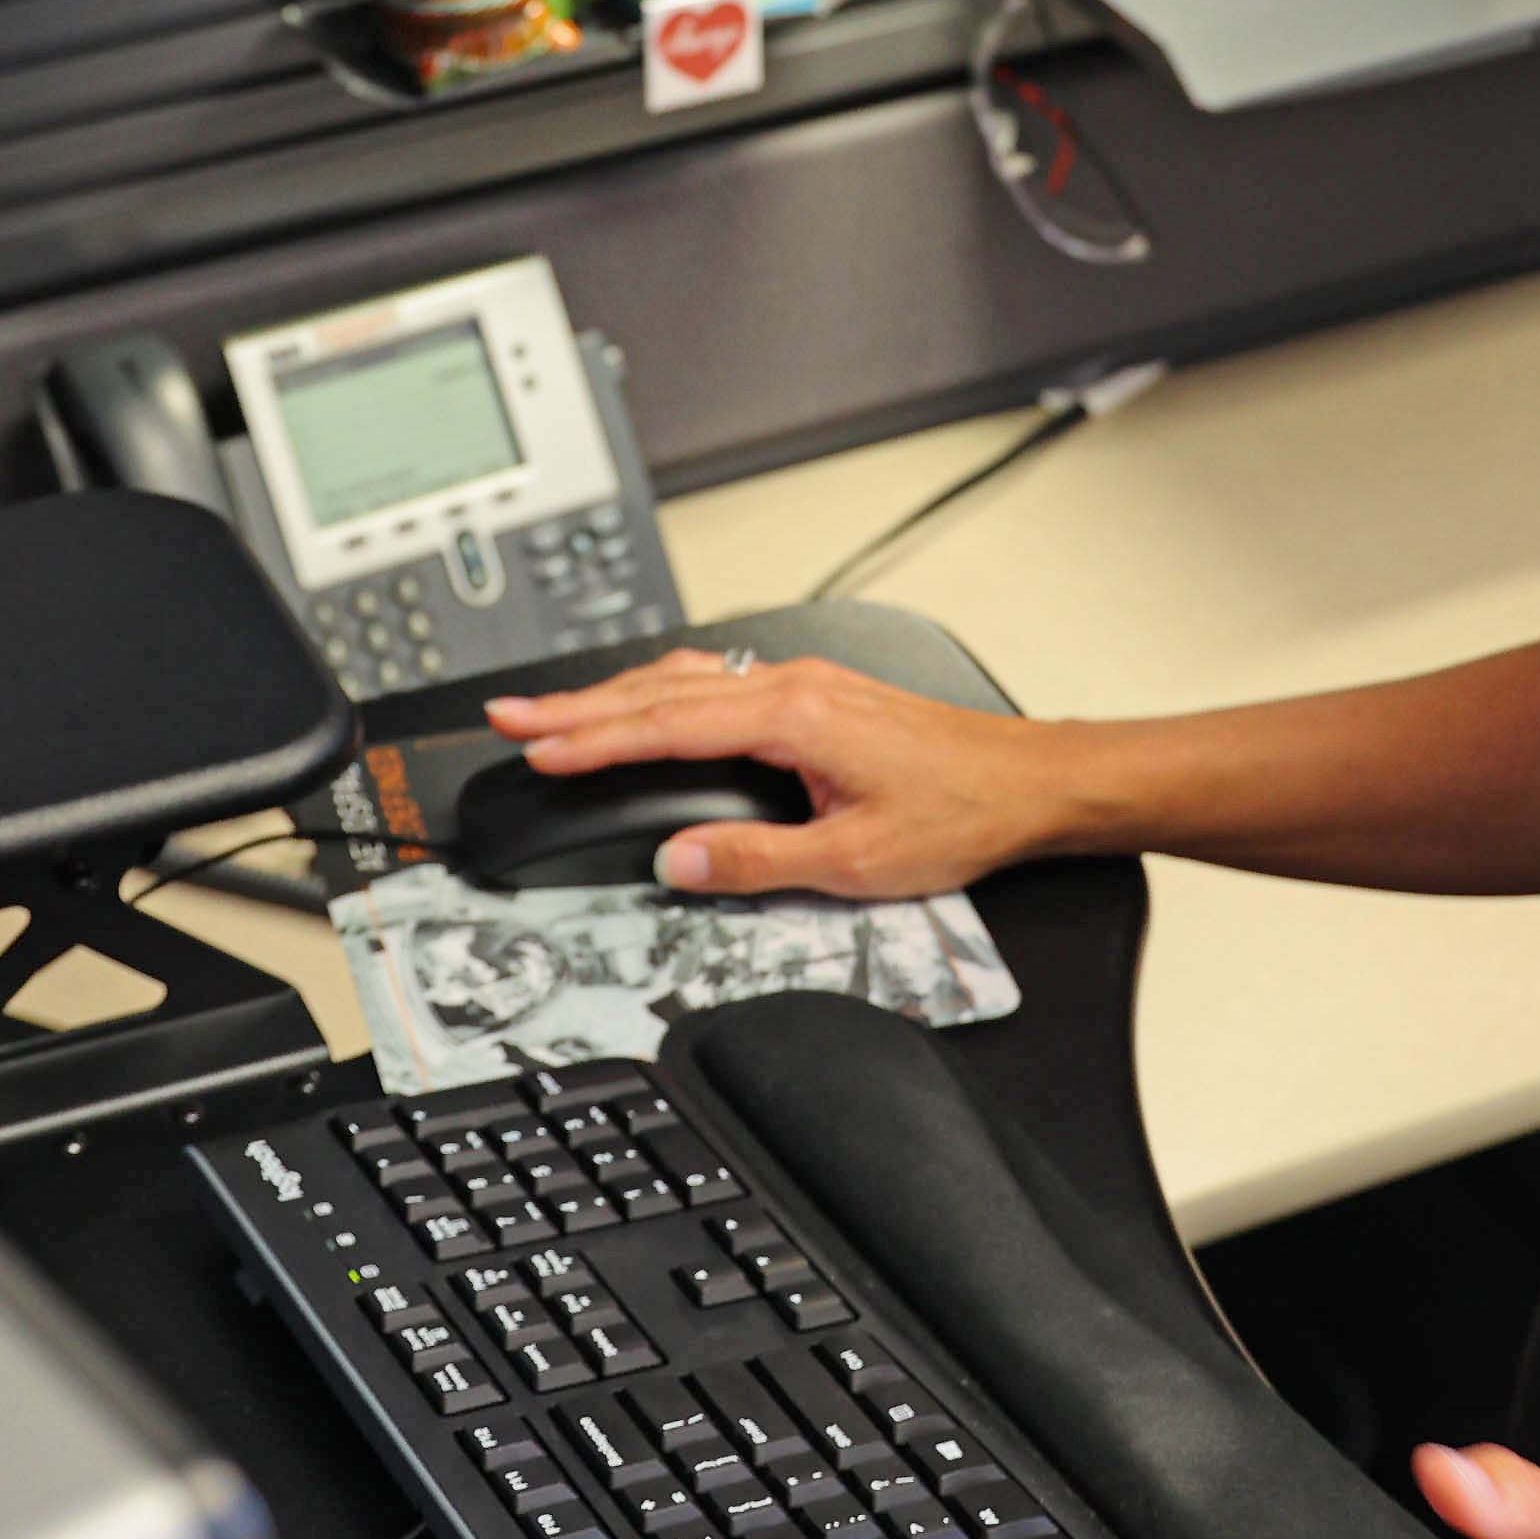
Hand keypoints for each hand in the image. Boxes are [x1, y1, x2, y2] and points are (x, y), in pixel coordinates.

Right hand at [481, 651, 1082, 898]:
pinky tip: (648, 704)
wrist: (1030, 782)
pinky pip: (718, 680)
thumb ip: (756, 860)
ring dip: (615, 696)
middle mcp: (792, 684)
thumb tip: (679, 859)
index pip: (665, 725)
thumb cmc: (961, 813)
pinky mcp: (818, 694)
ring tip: (555, 714)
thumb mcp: (853, 860)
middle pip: (661, 688)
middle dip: (577, 706)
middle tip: (509, 717)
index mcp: (792, 716)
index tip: (532, 746)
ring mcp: (804, 682)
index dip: (590, 738)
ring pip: (686, 678)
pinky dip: (664, 693)